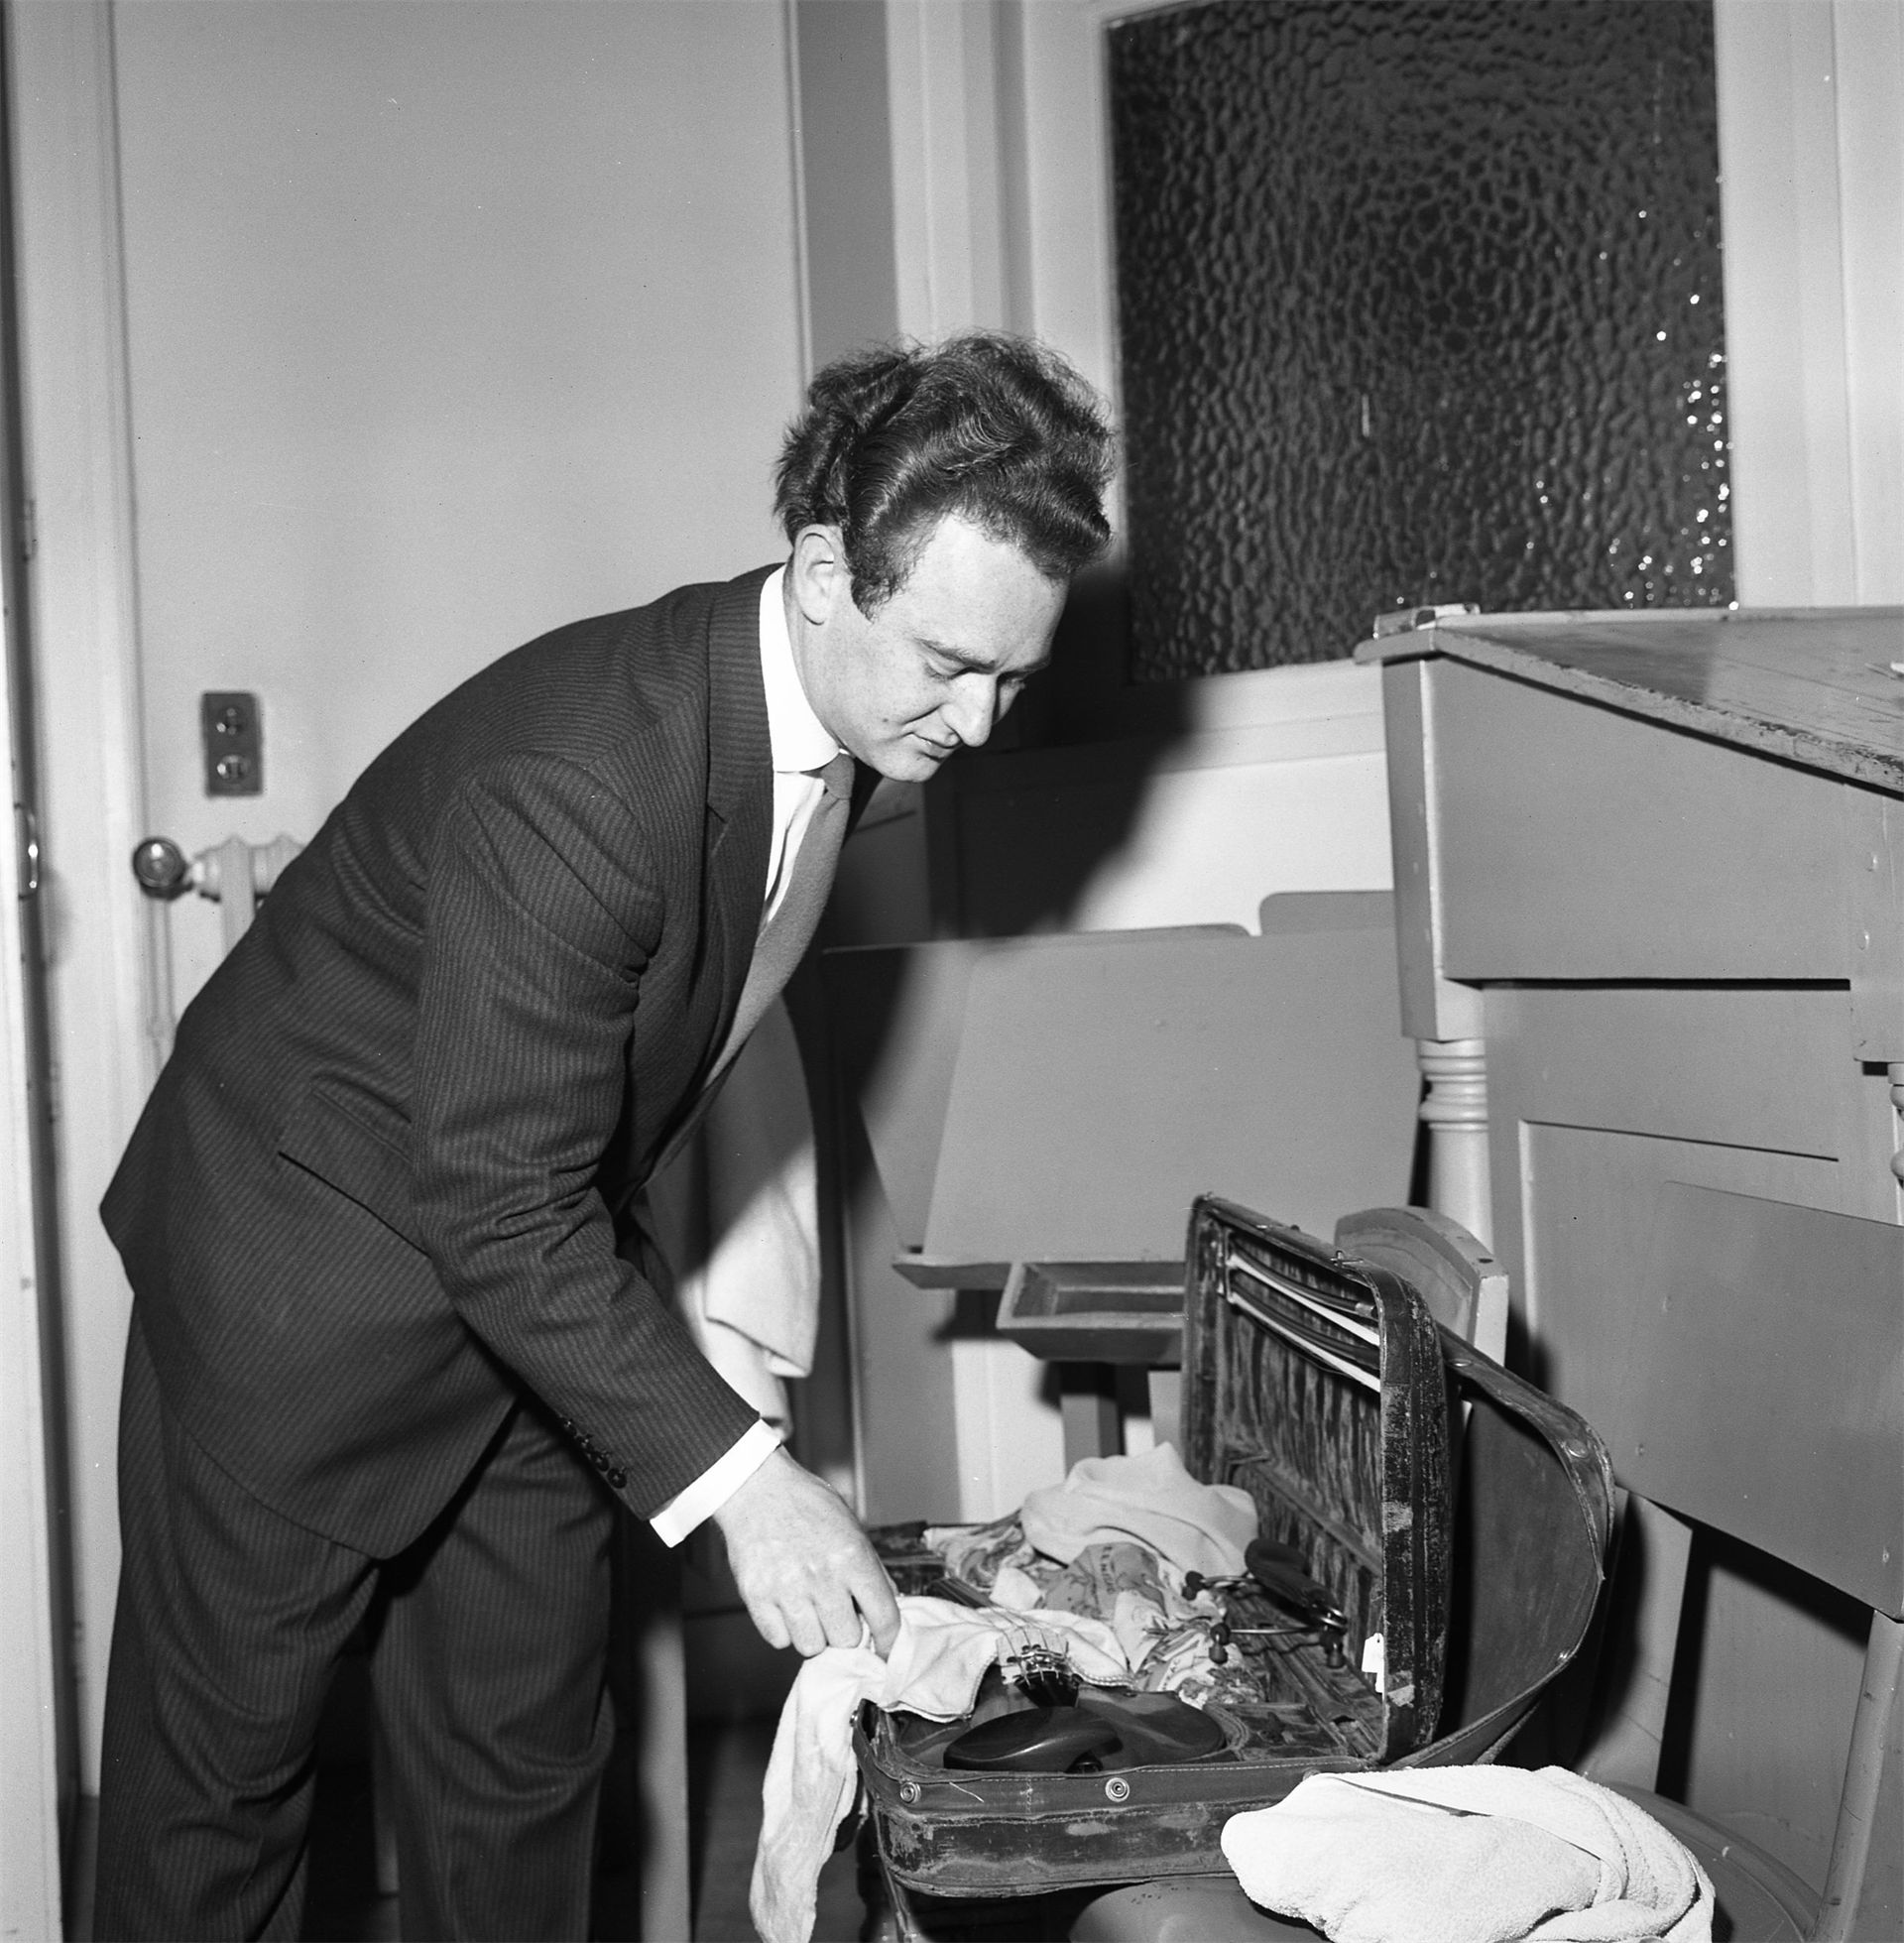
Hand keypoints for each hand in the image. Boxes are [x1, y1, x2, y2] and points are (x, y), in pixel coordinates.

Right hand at [713, 1446, 899, 1657]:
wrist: (756, 1487)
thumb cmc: (805, 1503)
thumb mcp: (851, 1526)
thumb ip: (871, 1567)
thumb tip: (889, 1603)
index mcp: (852, 1556)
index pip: (883, 1616)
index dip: (889, 1639)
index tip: (886, 1648)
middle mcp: (822, 1576)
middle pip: (846, 1640)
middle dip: (844, 1630)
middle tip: (836, 1613)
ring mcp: (787, 1588)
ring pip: (811, 1646)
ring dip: (813, 1633)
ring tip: (809, 1608)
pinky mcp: (756, 1596)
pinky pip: (778, 1640)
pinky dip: (783, 1629)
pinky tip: (785, 1605)